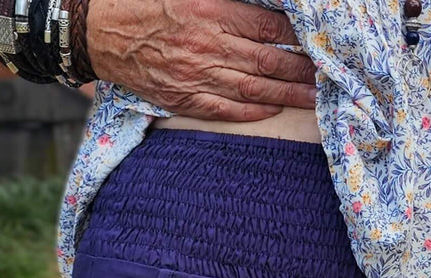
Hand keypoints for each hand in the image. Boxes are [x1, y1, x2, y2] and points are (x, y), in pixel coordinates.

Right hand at [87, 0, 317, 121]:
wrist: (100, 31)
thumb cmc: (144, 2)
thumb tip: (261, 5)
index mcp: (210, 10)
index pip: (267, 25)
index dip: (297, 36)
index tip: (319, 42)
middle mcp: (207, 44)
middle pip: (268, 61)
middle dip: (302, 70)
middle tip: (330, 77)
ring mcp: (196, 75)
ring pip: (254, 89)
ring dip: (288, 96)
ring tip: (315, 99)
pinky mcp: (184, 98)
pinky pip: (226, 110)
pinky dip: (253, 113)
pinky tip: (274, 110)